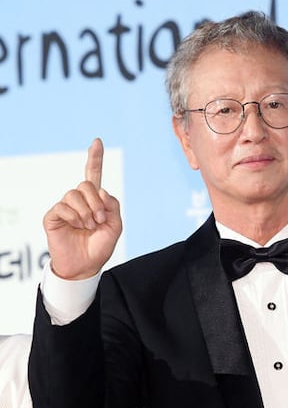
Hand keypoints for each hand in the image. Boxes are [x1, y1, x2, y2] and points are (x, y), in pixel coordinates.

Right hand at [43, 138, 122, 279]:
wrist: (85, 265)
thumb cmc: (100, 246)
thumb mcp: (115, 226)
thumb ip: (112, 206)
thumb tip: (100, 191)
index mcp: (95, 200)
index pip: (93, 175)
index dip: (95, 158)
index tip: (97, 142)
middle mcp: (79, 200)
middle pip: (86, 184)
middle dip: (96, 202)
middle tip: (99, 220)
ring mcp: (65, 207)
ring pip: (74, 194)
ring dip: (86, 212)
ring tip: (88, 226)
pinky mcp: (53, 215)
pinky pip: (63, 207)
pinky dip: (74, 217)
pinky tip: (77, 226)